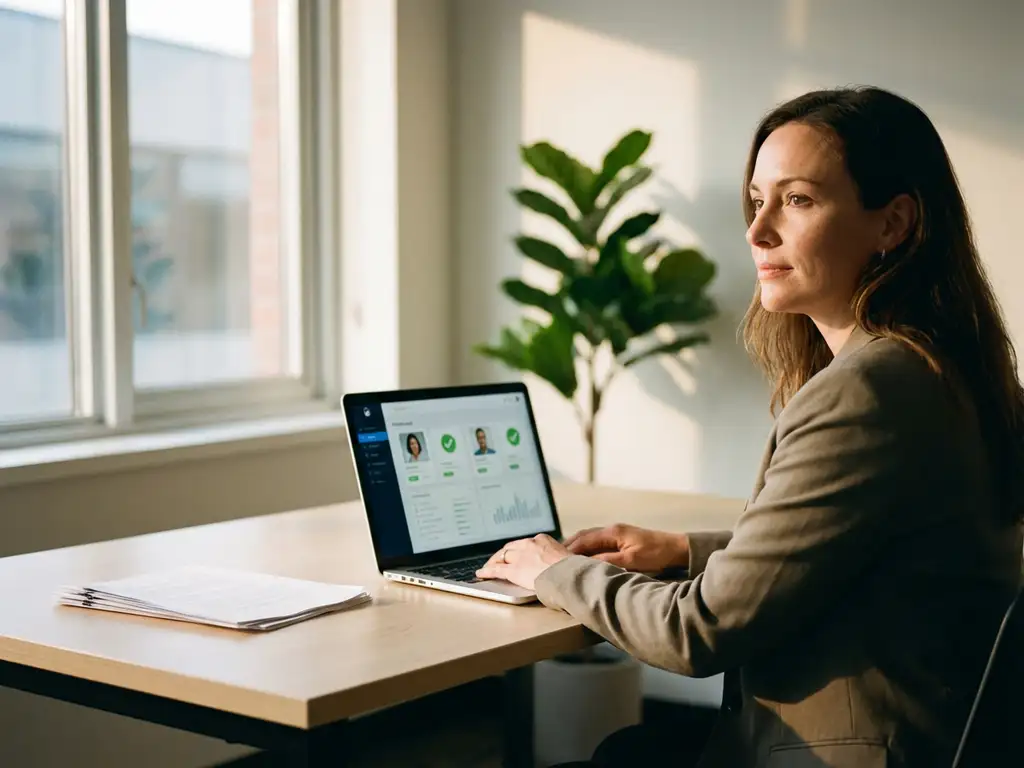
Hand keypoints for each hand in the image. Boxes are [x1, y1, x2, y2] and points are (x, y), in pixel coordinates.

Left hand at [476, 534, 569, 590]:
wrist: (568, 575)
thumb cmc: (572, 570)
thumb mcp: (566, 556)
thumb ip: (556, 557)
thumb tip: (557, 564)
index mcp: (542, 539)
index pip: (524, 544)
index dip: (517, 550)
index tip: (515, 554)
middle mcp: (529, 544)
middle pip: (511, 548)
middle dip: (503, 555)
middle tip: (498, 560)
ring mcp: (520, 556)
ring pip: (502, 557)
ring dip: (494, 562)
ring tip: (488, 567)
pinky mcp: (514, 570)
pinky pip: (497, 570)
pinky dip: (487, 571)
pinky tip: (481, 573)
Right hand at [562, 524, 688, 573]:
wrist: (676, 549)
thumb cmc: (656, 554)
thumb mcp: (631, 560)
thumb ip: (608, 561)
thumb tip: (586, 564)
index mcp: (612, 532)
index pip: (583, 540)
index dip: (568, 550)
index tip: (555, 559)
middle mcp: (611, 530)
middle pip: (583, 536)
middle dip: (567, 546)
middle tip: (552, 557)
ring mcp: (616, 534)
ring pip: (589, 538)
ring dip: (576, 547)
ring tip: (563, 558)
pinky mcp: (621, 540)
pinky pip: (597, 542)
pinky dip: (586, 548)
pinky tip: (583, 557)